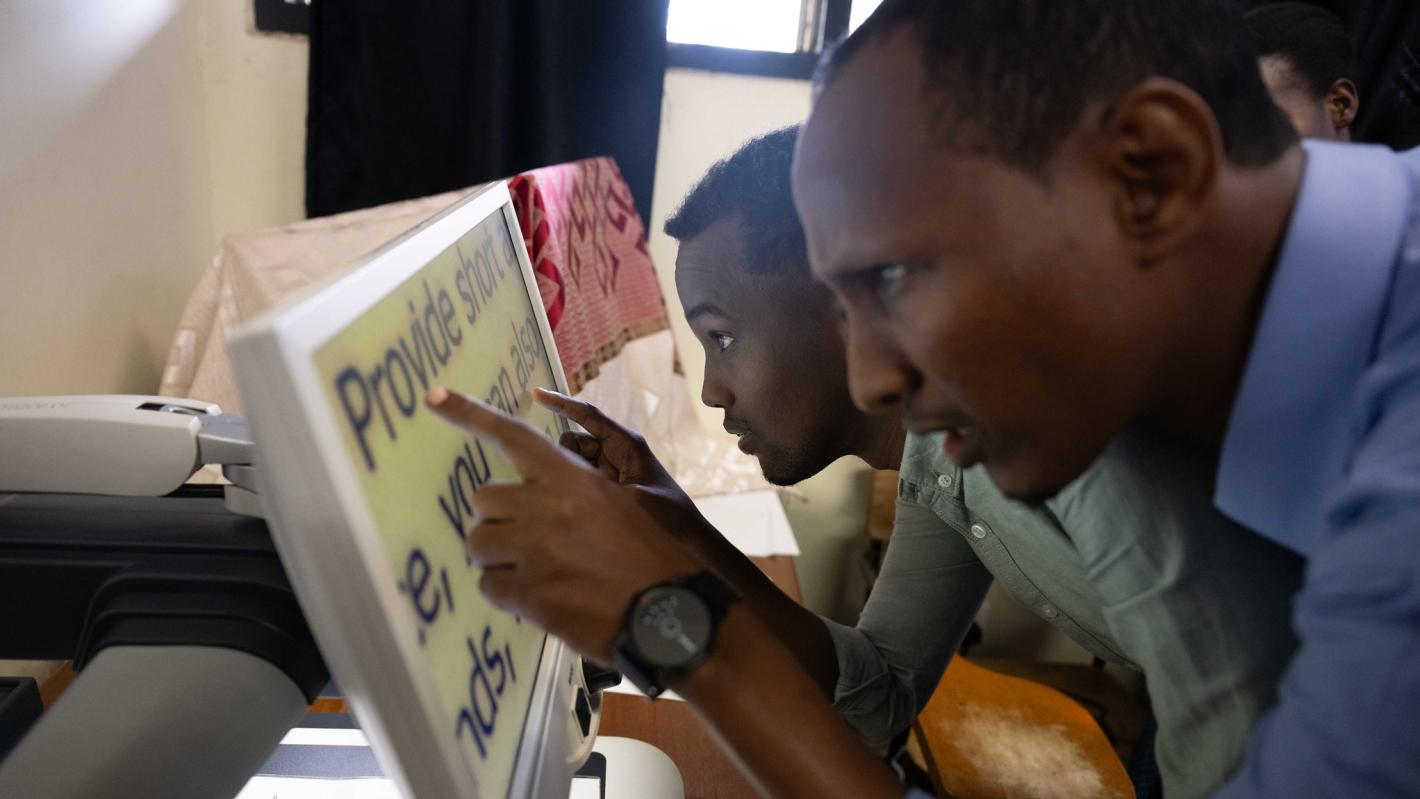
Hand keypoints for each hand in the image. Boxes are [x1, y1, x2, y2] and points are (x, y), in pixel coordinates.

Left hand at [426, 386, 702, 663]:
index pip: (512, 436)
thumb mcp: (628, 502)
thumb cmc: (656, 555)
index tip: (433, 396)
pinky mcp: (529, 594)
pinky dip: (508, 594)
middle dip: (498, 519)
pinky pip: (489, 586)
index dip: (469, 414)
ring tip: (535, 571)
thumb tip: (540, 497)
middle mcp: (546, 507)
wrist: (672, 612)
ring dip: (498, 557)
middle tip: (529, 540)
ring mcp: (534, 551)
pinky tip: (541, 599)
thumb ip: (578, 492)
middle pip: (483, 499)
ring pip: (478, 544)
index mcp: (572, 478)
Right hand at [532, 388, 707, 539]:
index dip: (561, 404)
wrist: (685, 535)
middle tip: (584, 486)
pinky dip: (576, 485)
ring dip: (572, 476)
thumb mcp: (637, 496)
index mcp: (626, 443)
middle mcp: (615, 450)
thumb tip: (569, 476)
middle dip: (567, 458)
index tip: (535, 393)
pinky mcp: (605, 484)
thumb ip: (603, 486)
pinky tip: (589, 503)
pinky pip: (579, 476)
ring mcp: (609, 467)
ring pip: (572, 461)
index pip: (588, 416)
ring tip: (595, 499)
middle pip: (573, 441)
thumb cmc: (668, 513)